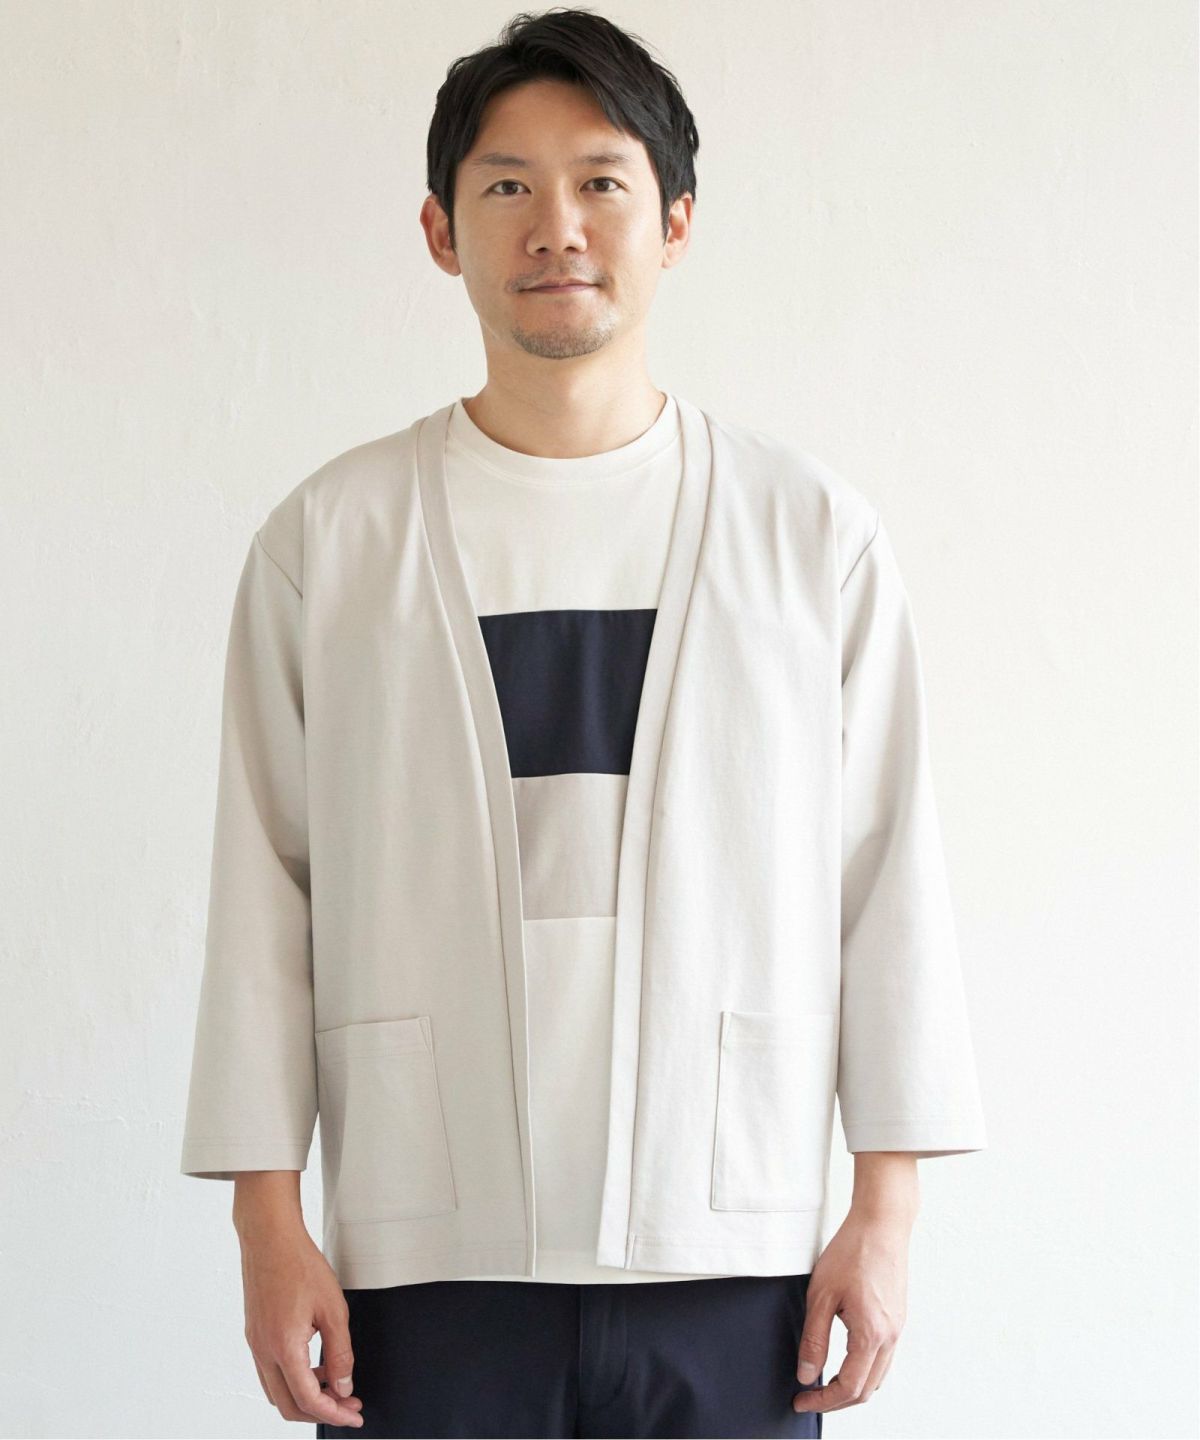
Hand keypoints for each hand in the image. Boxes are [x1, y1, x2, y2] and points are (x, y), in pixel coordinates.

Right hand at [239, 1217, 365, 1427]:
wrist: (270, 1238)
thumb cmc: (300, 1265)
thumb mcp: (333, 1309)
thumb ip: (340, 1352)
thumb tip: (344, 1385)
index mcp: (284, 1348)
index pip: (309, 1400)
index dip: (335, 1413)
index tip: (354, 1415)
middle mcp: (264, 1352)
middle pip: (289, 1406)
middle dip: (322, 1411)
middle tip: (349, 1404)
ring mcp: (255, 1344)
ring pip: (278, 1392)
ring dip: (306, 1396)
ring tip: (335, 1383)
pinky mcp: (254, 1335)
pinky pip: (271, 1373)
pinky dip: (293, 1379)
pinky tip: (314, 1365)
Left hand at [792, 1206, 911, 1413]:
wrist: (882, 1224)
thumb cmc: (851, 1252)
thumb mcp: (821, 1295)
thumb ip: (814, 1338)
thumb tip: (806, 1375)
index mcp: (871, 1335)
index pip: (849, 1388)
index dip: (822, 1401)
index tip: (800, 1401)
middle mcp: (890, 1337)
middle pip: (866, 1390)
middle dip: (836, 1400)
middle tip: (808, 1397)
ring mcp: (898, 1329)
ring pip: (877, 1377)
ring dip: (852, 1387)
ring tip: (823, 1383)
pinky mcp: (898, 1318)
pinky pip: (883, 1358)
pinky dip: (864, 1370)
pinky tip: (845, 1360)